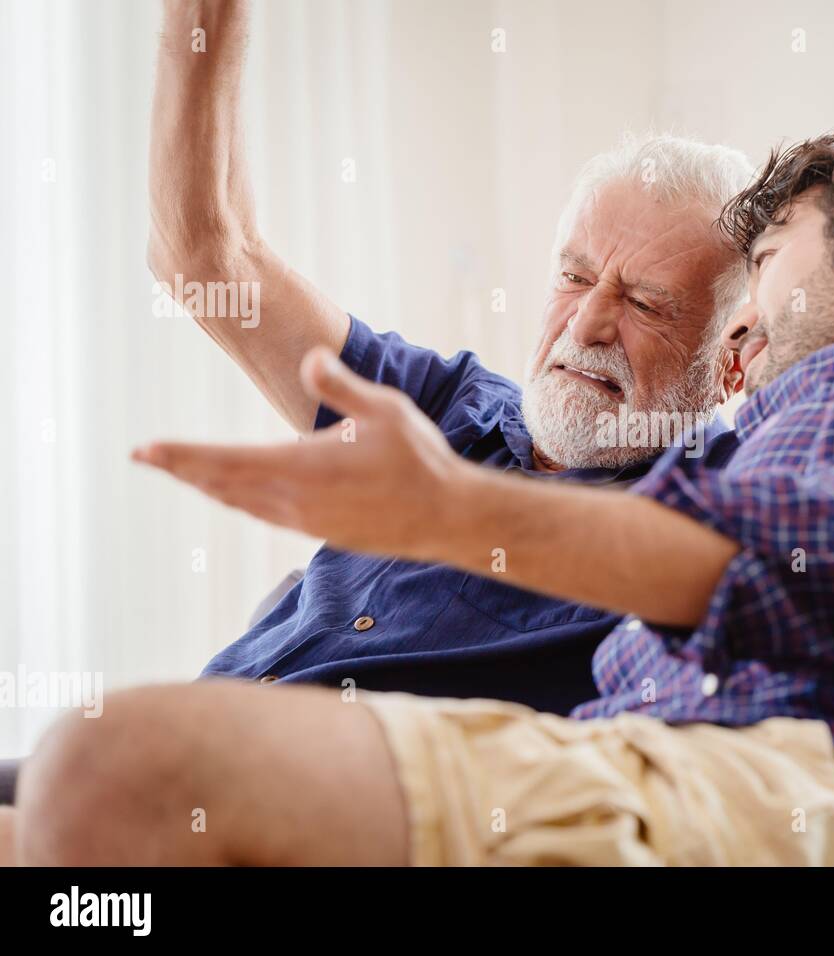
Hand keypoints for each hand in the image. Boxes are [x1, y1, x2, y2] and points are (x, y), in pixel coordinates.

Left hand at [132, 348, 462, 558]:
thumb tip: (309, 356)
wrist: (448, 517)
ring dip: (209, 484)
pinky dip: (240, 499)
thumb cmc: (421, 460)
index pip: (225, 460)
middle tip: (146, 456)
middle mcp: (296, 500)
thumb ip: (341, 384)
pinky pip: (265, 514)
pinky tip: (236, 492)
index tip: (145, 450)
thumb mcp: (386, 410)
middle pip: (223, 484)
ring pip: (242, 502)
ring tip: (183, 471)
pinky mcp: (321, 532)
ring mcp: (307, 521)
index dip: (181, 454)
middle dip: (183, 468)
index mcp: (304, 467)